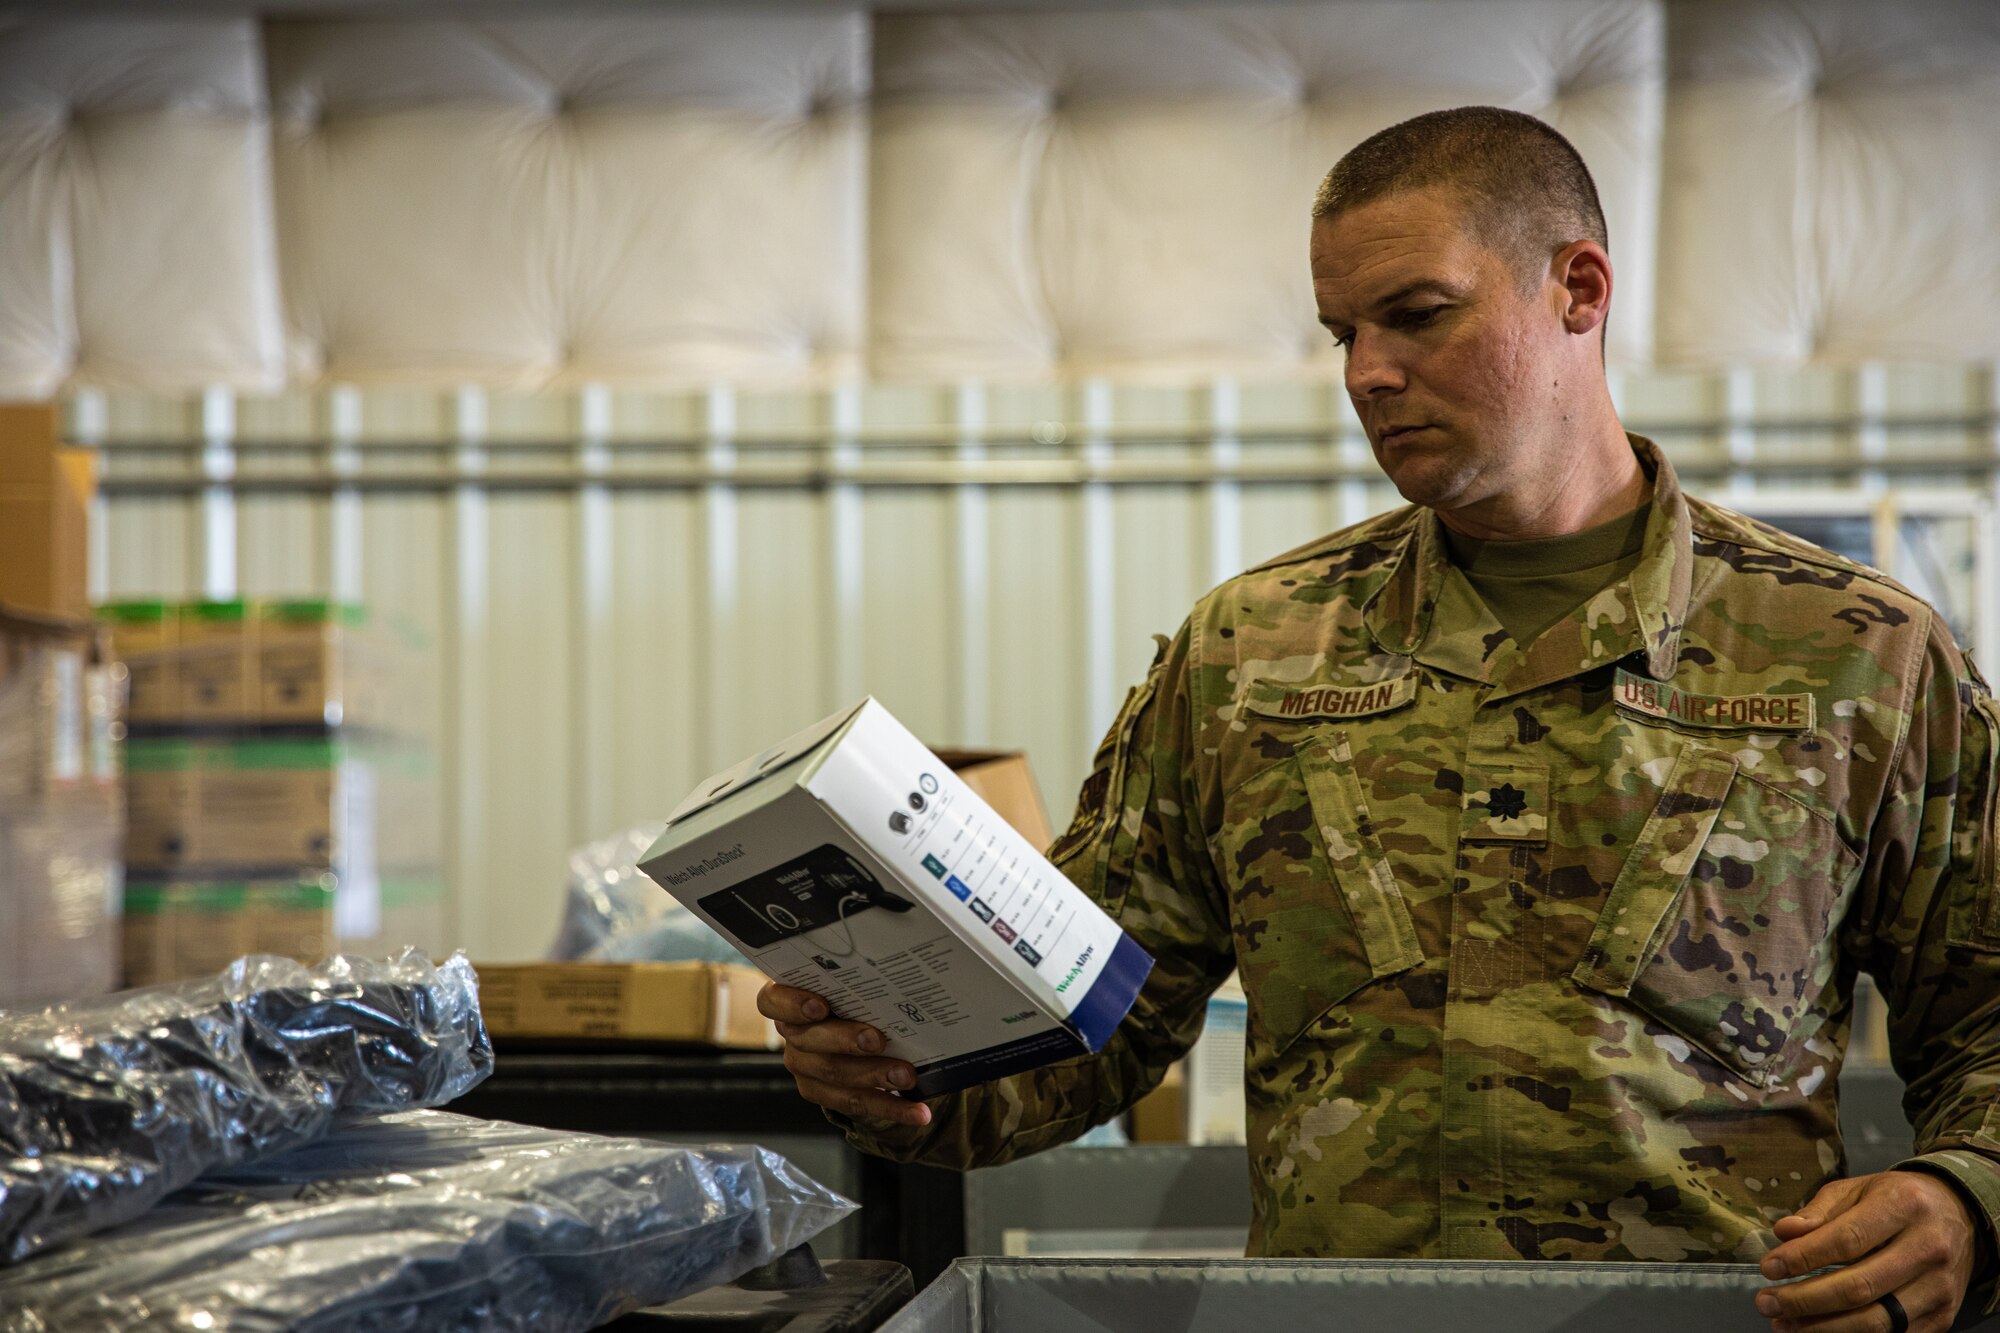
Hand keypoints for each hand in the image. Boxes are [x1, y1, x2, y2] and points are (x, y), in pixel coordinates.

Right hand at [757, 982, 931, 1127]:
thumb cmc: (852, 994)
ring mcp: (804, 1067)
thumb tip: (894, 967)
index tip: (821, 1006)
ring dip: (874, 1076)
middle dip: (847, 1041)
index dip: (792, 1005)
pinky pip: (855, 1103)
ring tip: (907, 1076)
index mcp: (787, 1000)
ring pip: (834, 1075)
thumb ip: (856, 980)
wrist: (855, 1027)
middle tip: (878, 1040)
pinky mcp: (822, 1093)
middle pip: (810, 1040)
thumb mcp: (849, 983)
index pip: (772, 1001)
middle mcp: (791, 1035)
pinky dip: (891, 1107)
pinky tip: (917, 1111)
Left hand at [1754, 1170, 1977, 1331]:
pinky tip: (1821, 1331)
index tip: (1768, 1268)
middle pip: (1859, 1287)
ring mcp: (1939, 1288)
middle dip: (1805, 1300)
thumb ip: (1819, 1212)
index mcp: (1903, 1206)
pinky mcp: (1943, 1316)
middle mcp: (1927, 1248)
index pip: (1846, 1240)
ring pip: (1876, 1320)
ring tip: (1786, 1325)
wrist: (1959, 1215)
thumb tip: (1784, 1233)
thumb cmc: (1896, 1200)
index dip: (1803, 1258)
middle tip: (1767, 1303)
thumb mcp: (1857, 1189)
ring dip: (1824, 1328)